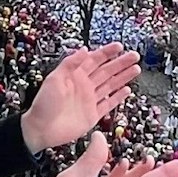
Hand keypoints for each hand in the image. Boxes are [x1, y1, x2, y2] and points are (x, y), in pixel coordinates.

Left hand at [21, 44, 141, 151]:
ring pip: (110, 85)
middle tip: (134, 56)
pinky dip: (118, 97)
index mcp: (75, 75)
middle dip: (121, 63)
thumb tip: (84, 49)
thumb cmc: (44, 104)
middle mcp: (84, 86)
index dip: (107, 52)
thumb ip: (70, 64)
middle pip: (106, 71)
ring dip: (123, 77)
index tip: (119, 47)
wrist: (41, 129)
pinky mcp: (93, 115)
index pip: (94, 60)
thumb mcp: (54, 79)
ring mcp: (90, 100)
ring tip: (136, 69)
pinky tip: (127, 90)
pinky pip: (108, 103)